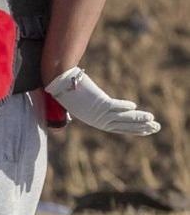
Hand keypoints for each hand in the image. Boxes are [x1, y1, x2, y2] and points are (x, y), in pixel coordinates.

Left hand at [46, 68, 160, 135]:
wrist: (59, 84)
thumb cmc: (68, 92)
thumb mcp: (80, 104)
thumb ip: (89, 108)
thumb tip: (89, 112)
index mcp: (94, 120)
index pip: (117, 128)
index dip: (132, 129)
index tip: (145, 130)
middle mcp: (97, 119)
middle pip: (123, 126)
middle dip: (140, 128)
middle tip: (156, 128)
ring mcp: (98, 112)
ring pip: (121, 118)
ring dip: (137, 119)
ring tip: (152, 120)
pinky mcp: (97, 103)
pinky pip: (114, 106)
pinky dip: (123, 107)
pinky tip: (134, 106)